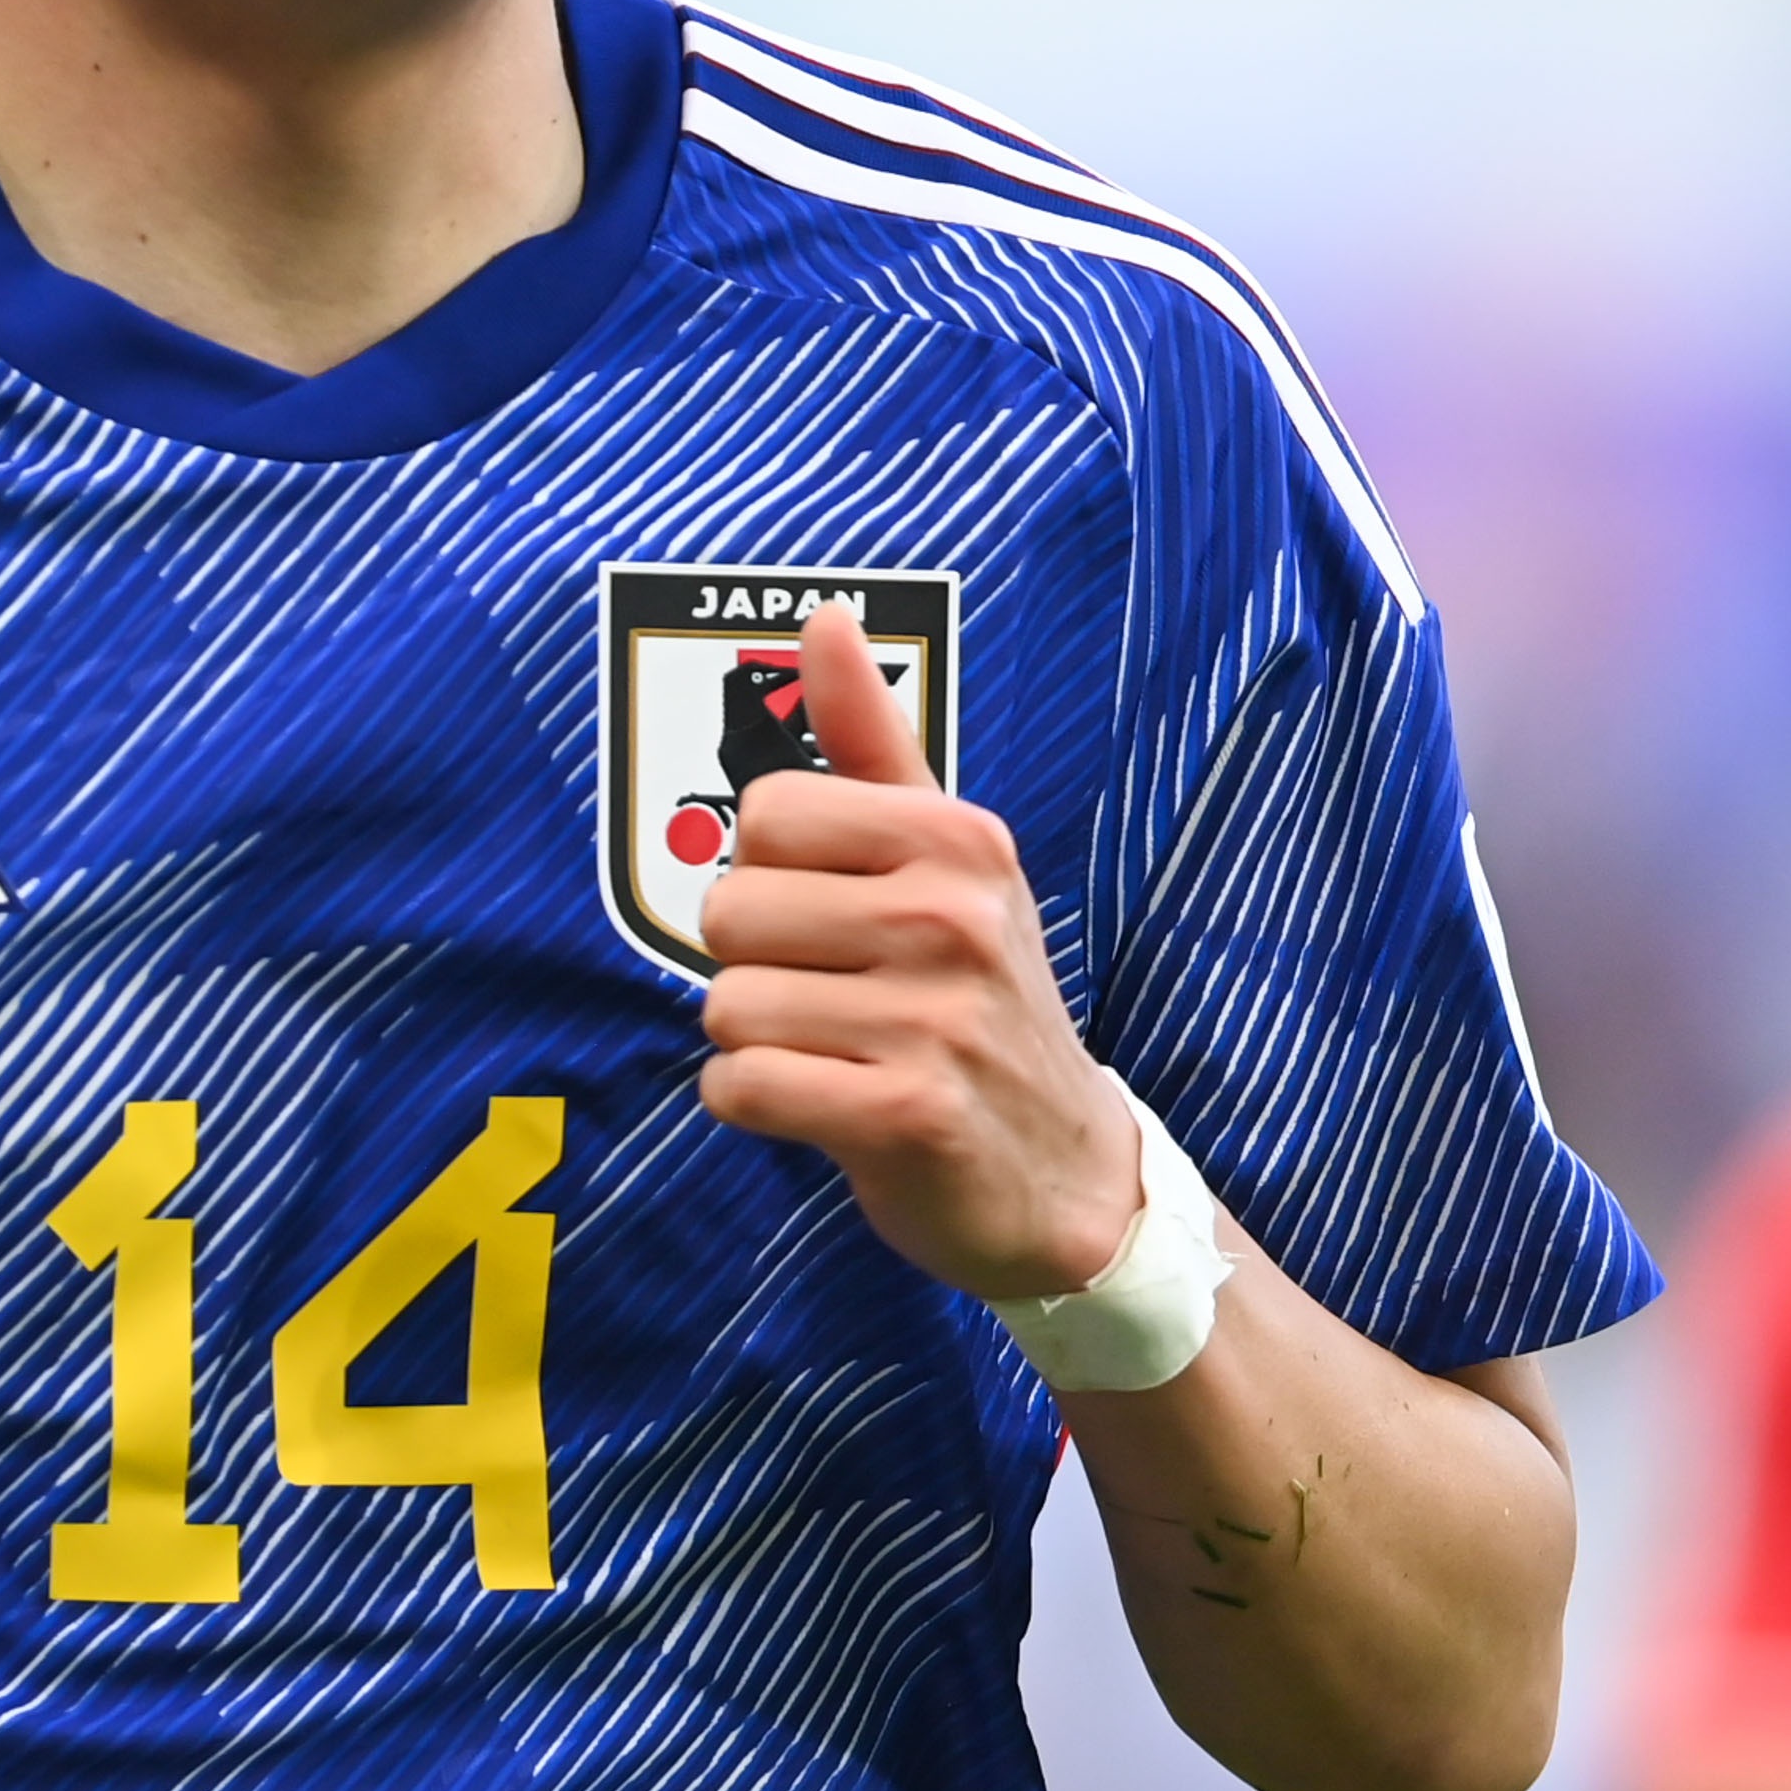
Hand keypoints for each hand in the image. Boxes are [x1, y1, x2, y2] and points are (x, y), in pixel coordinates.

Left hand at [695, 596, 1142, 1301]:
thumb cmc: (975, 1001)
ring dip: (758, 1045)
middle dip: (757, 968)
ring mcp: (937, 1019)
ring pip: (727, 1008)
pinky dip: (756, 1107)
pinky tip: (823, 1109)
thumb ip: (872, 742)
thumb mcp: (945, 860)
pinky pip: (742, 1088)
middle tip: (838, 1002)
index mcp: (957, 839)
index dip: (774, 878)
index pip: (764, 816)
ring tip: (838, 1057)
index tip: (838, 920)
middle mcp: (953, 916)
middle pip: (729, 914)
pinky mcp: (908, 1115)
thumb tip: (827, 617)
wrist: (1063, 1172)